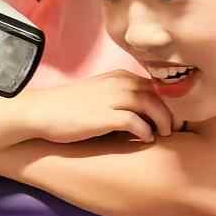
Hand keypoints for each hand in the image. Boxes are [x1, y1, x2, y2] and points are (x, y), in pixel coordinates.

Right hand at [21, 71, 174, 146]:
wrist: (41, 112)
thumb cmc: (68, 106)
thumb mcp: (98, 93)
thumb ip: (120, 96)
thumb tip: (142, 112)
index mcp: (120, 76)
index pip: (156, 85)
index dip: (169, 101)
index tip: (173, 117)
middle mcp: (119, 83)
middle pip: (160, 94)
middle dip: (171, 112)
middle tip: (175, 129)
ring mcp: (113, 98)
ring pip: (153, 106)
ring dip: (163, 122)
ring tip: (164, 135)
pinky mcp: (105, 116)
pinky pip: (136, 122)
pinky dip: (146, 131)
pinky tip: (146, 139)